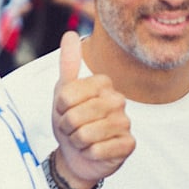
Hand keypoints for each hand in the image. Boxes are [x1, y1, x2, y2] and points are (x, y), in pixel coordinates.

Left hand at [51, 31, 133, 187]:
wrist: (76, 154)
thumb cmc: (71, 121)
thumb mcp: (63, 93)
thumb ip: (68, 64)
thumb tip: (70, 34)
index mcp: (103, 84)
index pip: (69, 94)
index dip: (60, 108)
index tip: (65, 110)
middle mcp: (118, 100)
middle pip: (77, 115)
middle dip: (67, 127)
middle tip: (73, 128)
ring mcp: (125, 123)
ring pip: (87, 134)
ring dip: (77, 141)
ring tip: (82, 139)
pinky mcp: (128, 144)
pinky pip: (98, 150)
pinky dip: (89, 153)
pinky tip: (94, 151)